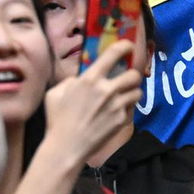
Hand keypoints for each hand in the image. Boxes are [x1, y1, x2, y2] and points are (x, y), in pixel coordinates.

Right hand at [42, 41, 142, 164]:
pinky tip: (116, 112)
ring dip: (132, 92)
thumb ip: (71, 81)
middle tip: (126, 79)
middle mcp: (107, 90)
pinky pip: (131, 108)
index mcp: (90, 79)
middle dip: (132, 75)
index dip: (125, 46)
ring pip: (137, 91)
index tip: (128, 46)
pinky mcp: (122, 119)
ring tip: (124, 96)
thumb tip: (82, 77)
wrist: (66, 147)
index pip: (113, 54)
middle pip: (134, 74)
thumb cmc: (57, 119)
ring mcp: (117, 105)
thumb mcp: (56, 93)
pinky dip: (127, 108)